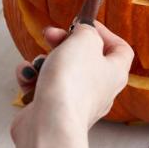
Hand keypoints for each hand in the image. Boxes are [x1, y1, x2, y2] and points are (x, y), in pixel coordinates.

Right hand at [11, 22, 133, 147]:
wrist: (50, 123)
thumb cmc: (72, 84)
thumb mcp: (85, 40)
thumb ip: (87, 30)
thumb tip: (84, 30)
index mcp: (114, 73)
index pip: (120, 49)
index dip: (104, 33)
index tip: (85, 24)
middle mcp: (99, 89)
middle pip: (84, 57)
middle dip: (64, 42)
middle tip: (51, 34)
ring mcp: (75, 101)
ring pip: (60, 71)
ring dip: (44, 60)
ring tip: (39, 62)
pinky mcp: (53, 110)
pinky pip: (42, 87)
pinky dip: (32, 78)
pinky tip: (28, 76)